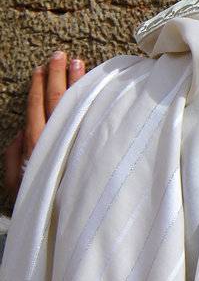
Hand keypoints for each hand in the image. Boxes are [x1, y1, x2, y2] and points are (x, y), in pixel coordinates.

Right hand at [3, 50, 86, 202]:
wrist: (70, 226)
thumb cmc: (45, 205)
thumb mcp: (20, 184)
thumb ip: (16, 157)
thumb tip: (20, 133)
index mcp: (38, 146)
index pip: (39, 108)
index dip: (39, 86)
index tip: (43, 67)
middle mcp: (58, 141)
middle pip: (58, 101)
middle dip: (57, 76)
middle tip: (61, 55)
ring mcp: (79, 144)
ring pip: (77, 105)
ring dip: (77, 82)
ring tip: (79, 62)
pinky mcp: (96, 150)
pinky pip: (95, 119)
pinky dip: (96, 101)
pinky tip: (100, 88)